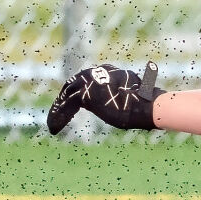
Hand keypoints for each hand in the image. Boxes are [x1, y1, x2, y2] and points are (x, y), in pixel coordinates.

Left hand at [46, 62, 164, 134]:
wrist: (147, 106)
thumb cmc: (146, 106)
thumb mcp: (132, 99)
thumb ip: (122, 97)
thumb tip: (129, 105)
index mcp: (108, 72)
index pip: (86, 80)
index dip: (76, 93)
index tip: (70, 106)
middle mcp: (98, 72)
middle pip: (72, 84)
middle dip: (62, 101)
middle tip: (55, 115)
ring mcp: (90, 81)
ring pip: (67, 94)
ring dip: (58, 110)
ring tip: (53, 125)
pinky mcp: (85, 93)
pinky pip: (66, 104)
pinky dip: (58, 116)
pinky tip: (54, 128)